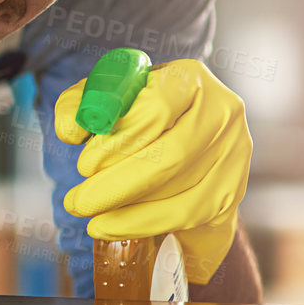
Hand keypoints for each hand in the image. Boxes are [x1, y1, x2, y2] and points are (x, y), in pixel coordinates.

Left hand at [54, 59, 251, 284]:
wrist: (180, 147)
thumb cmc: (136, 117)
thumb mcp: (102, 100)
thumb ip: (79, 105)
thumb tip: (70, 130)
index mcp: (189, 78)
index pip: (158, 105)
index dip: (119, 138)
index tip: (84, 166)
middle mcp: (220, 110)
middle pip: (171, 154)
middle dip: (117, 184)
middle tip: (77, 202)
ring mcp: (233, 151)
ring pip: (180, 188)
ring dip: (127, 208)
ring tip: (89, 216)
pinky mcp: (232, 187)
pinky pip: (188, 212)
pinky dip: (143, 223)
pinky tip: (111, 227)